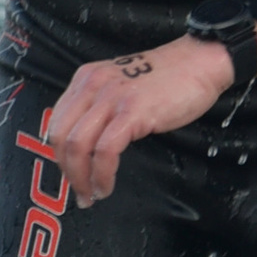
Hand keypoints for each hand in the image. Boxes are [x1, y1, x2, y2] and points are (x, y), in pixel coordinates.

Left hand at [44, 27, 256, 205]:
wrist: (200, 62)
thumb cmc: (168, 78)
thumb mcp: (121, 86)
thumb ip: (101, 106)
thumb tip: (87, 143)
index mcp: (86, 79)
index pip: (56, 122)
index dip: (58, 155)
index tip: (71, 175)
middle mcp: (92, 85)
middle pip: (60, 136)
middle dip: (66, 171)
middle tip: (80, 192)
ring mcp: (111, 97)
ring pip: (77, 146)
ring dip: (81, 178)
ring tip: (93, 194)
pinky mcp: (132, 111)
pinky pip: (105, 150)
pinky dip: (102, 174)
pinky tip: (107, 185)